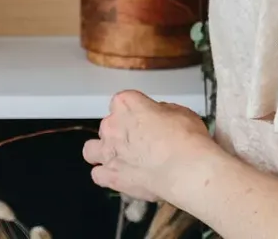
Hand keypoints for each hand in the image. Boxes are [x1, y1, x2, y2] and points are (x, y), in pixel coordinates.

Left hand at [82, 89, 214, 203]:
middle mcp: (111, 125)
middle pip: (110, 125)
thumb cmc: (186, 139)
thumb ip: (162, 112)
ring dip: (103, 152)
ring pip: (91, 149)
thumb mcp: (180, 112)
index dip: (137, 112)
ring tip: (121, 159)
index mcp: (126, 103)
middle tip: (142, 143)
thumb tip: (158, 117)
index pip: (124, 102)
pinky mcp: (110, 176)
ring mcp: (107, 151)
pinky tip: (120, 177)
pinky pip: (98, 175)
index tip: (148, 120)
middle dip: (122, 133)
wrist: (186, 170)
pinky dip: (106, 176)